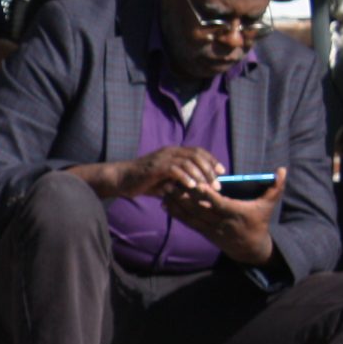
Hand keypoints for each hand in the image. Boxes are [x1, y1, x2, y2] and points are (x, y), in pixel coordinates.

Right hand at [108, 144, 223, 199]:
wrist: (121, 180)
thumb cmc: (142, 182)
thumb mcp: (165, 181)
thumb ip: (179, 183)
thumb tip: (197, 191)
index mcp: (173, 152)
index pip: (198, 152)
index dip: (211, 160)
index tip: (221, 172)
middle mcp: (170, 152)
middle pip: (196, 155)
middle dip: (209, 170)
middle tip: (216, 184)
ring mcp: (162, 158)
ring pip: (188, 162)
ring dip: (200, 175)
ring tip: (206, 188)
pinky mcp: (156, 167)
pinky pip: (175, 169)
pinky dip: (185, 178)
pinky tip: (191, 187)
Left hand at [160, 164, 284, 264]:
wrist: (251, 248)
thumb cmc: (260, 222)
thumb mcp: (269, 206)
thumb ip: (276, 187)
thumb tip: (283, 169)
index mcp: (236, 213)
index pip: (220, 204)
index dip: (209, 195)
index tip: (198, 184)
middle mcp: (221, 222)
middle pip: (200, 208)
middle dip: (184, 196)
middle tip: (171, 182)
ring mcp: (211, 228)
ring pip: (191, 215)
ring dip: (176, 203)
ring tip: (164, 190)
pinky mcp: (204, 232)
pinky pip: (188, 222)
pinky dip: (176, 213)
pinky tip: (164, 204)